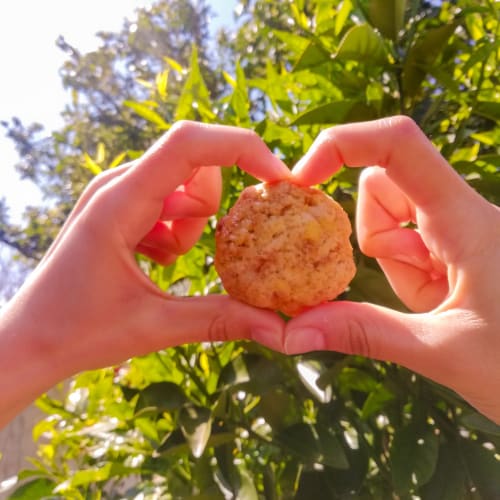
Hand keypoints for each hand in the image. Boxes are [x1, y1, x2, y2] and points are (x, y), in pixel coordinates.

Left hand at [0, 121, 289, 425]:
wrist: (30, 340)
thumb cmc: (75, 331)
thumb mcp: (155, 326)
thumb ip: (220, 320)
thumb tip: (278, 327)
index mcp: (119, 203)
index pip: (188, 144)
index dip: (240, 149)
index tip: (277, 181)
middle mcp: (116, 185)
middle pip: (194, 165)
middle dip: (208, 209)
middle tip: (184, 253)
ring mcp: (116, 194)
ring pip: (184, 185)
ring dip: (189, 225)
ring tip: (160, 260)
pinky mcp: (120, 207)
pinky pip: (168, 201)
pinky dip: (175, 229)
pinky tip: (151, 258)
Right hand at [281, 116, 499, 422]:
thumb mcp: (440, 351)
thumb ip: (364, 334)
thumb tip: (291, 332)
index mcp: (467, 221)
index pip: (400, 144)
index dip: (343, 144)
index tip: (302, 178)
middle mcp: (461, 210)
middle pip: (383, 183)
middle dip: (371, 231)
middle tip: (404, 277)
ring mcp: (456, 227)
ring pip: (389, 211)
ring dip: (387, 252)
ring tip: (428, 297)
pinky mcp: (451, 244)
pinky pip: (403, 237)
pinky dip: (399, 262)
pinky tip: (432, 295)